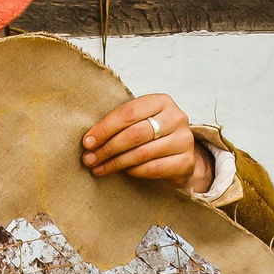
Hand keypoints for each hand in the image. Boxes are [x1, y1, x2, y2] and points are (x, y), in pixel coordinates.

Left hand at [81, 94, 214, 194]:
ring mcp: (183, 140)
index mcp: (161, 101)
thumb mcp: (140, 120)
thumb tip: (89, 141)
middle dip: (107, 148)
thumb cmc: (153, 134)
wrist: (181, 153)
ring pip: (142, 153)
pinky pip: (153, 168)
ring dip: (116, 163)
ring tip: (99, 168)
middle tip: (89, 159)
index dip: (104, 128)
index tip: (87, 142)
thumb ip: (120, 124)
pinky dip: (133, 171)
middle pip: (134, 134)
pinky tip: (122, 172)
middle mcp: (176, 118)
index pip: (128, 113)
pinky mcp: (186, 161)